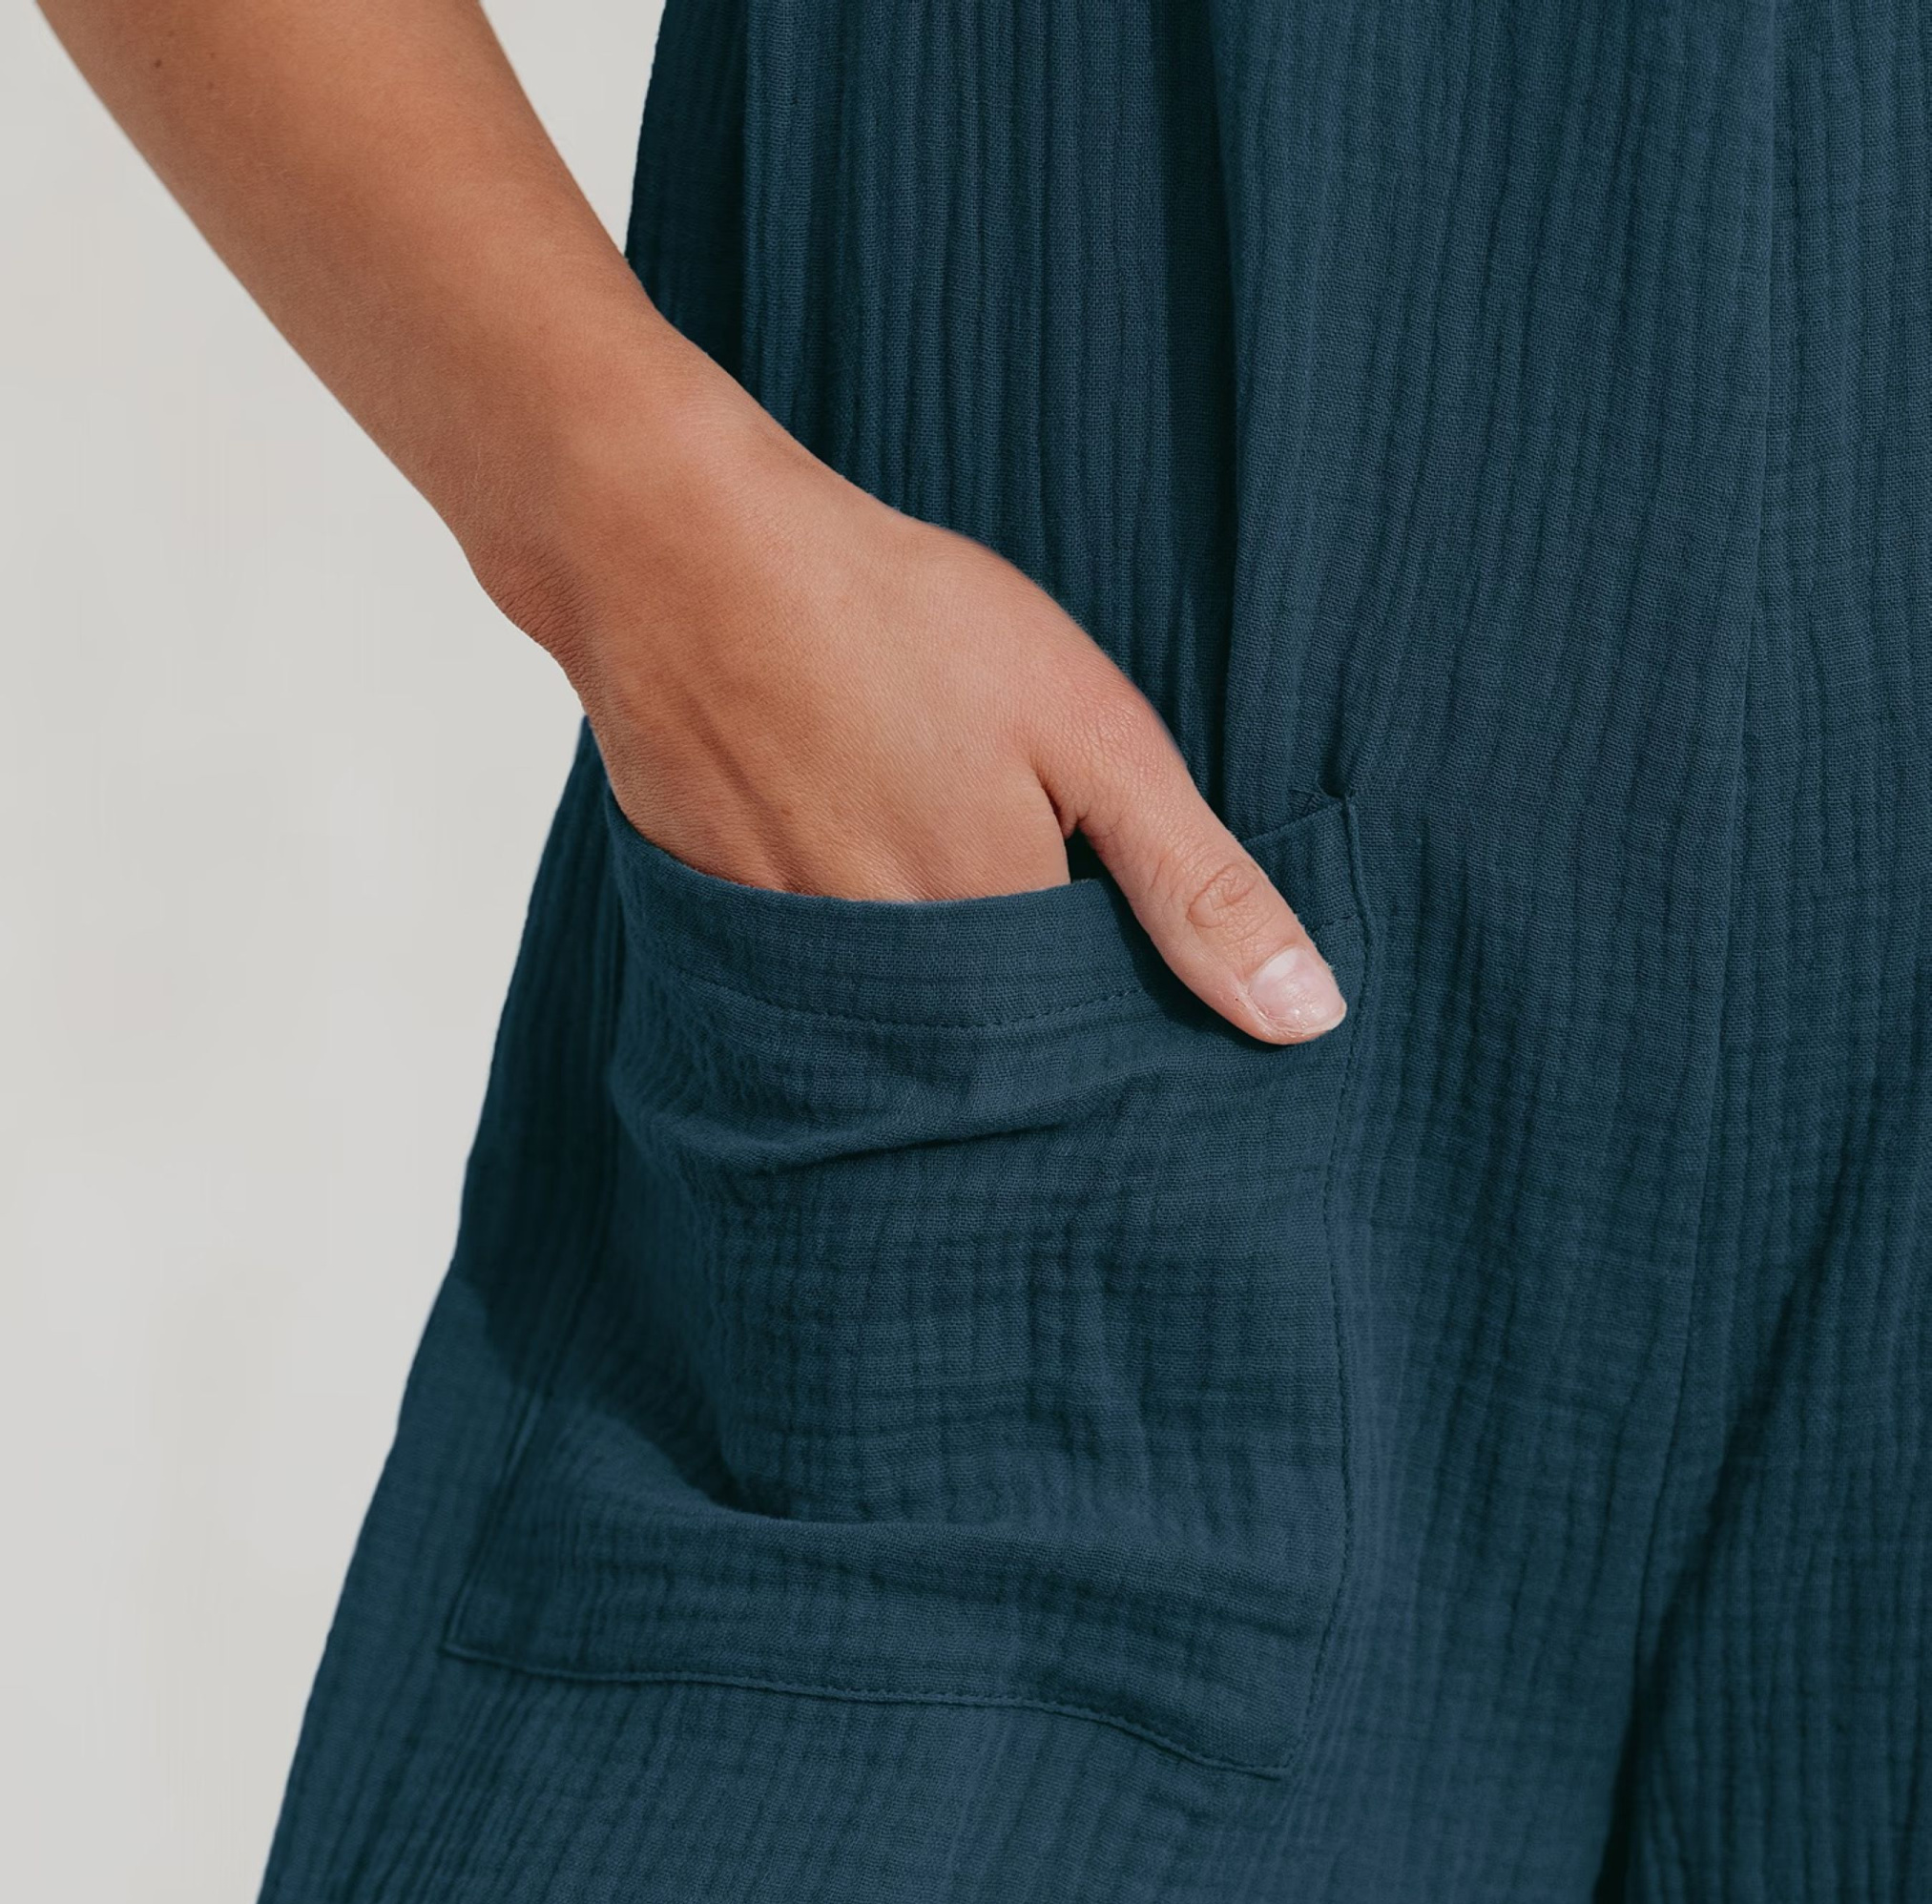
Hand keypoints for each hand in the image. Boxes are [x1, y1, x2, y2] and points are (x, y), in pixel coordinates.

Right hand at [515, 362, 1346, 1045]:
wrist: (672, 557)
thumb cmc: (892, 620)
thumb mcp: (1089, 732)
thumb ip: (1193, 883)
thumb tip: (1306, 1017)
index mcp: (998, 954)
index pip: (1087, 1057)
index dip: (1118, 1021)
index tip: (1126, 969)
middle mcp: (894, 1000)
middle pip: (989, 1067)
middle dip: (1025, 1023)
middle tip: (1015, 898)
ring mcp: (795, 979)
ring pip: (897, 1039)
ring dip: (932, 999)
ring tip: (926, 872)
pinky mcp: (725, 945)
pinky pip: (809, 1002)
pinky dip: (843, 964)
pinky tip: (845, 860)